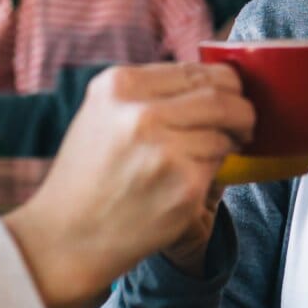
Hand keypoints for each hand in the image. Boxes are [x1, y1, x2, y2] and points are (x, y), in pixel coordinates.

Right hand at [4, 63, 253, 304]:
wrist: (65, 237)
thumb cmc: (87, 177)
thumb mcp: (103, 115)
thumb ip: (149, 93)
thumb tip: (211, 81)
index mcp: (120, 85)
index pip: (196, 70)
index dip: (224, 82)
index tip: (232, 95)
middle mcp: (141, 112)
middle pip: (221, 96)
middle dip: (240, 110)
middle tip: (243, 123)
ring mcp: (165, 150)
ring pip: (224, 132)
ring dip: (226, 144)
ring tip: (201, 159)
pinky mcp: (185, 186)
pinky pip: (220, 166)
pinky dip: (214, 172)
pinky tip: (187, 182)